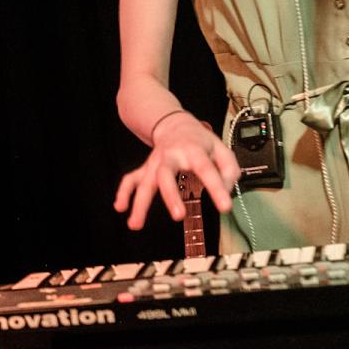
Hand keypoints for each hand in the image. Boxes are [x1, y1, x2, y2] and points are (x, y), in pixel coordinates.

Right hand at [114, 113, 240, 229]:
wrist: (175, 124)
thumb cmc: (200, 141)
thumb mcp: (222, 149)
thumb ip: (229, 171)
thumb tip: (223, 191)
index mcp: (193, 150)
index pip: (206, 169)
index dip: (216, 188)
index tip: (224, 207)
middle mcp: (171, 156)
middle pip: (166, 174)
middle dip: (170, 196)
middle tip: (179, 216)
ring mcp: (156, 163)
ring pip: (145, 181)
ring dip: (139, 203)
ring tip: (135, 224)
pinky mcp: (147, 168)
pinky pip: (132, 179)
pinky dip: (124, 192)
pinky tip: (120, 207)